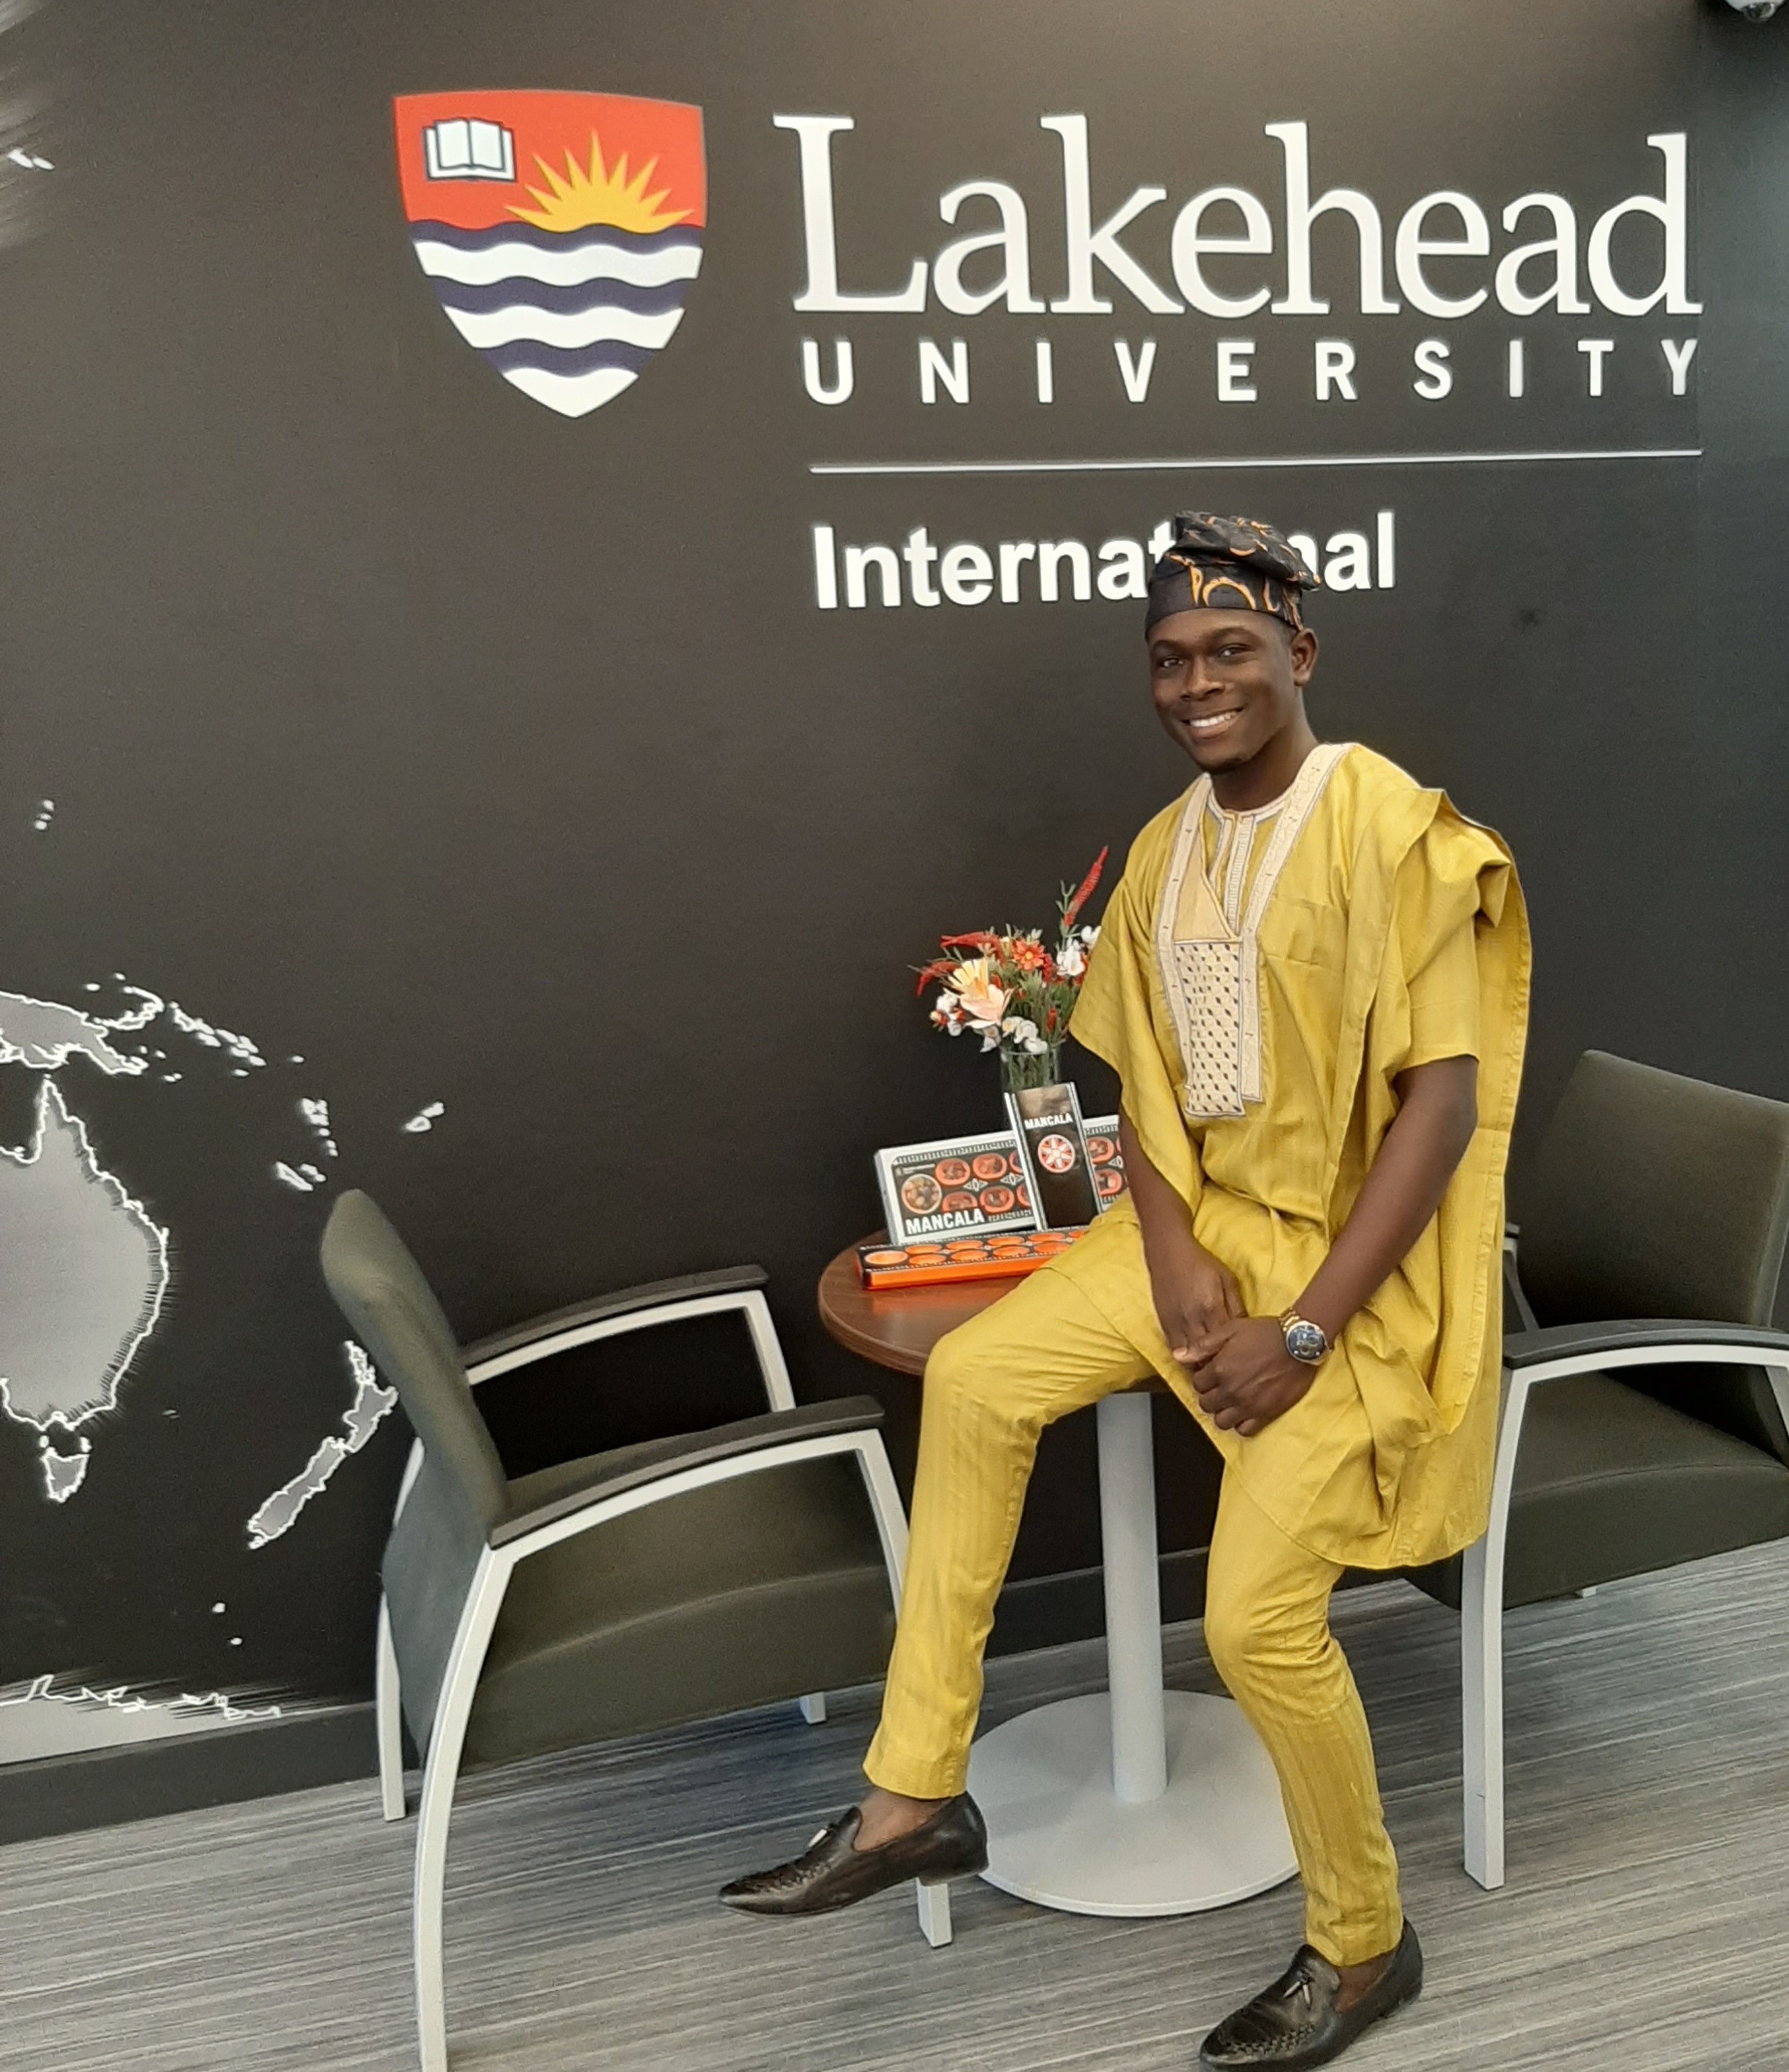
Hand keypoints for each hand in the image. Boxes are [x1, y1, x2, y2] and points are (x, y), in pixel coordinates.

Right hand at [1147, 1238, 1242, 1362]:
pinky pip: (1174, 1350)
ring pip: (1188, 1358)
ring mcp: (1176, 1324)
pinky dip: (1185, 1358)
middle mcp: (1193, 1319)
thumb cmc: (1202, 1263)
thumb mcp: (1227, 1280)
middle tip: (1228, 1371)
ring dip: (1200, 1366)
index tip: (1242, 1363)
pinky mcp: (1164, 1324)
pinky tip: (1194, 1359)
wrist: (1168, 1252)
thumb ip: (1237, 1307)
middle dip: (1217, 1366)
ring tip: (1211, 1368)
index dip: (1234, 1356)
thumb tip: (1246, 1330)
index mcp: (1212, 1308)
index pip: (1226, 1343)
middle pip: (1207, 1356)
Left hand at [1178, 1316, 1313, 1436]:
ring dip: (1223, 1412)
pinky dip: (1241, 1424)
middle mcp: (1231, 1390)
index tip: (1211, 1375)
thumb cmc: (1266, 1333)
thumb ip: (1202, 1346)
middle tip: (1220, 1388)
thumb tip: (1178, 1356)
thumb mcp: (1230, 1330)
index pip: (1197, 1385)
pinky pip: (1245, 1430)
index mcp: (1219, 1369)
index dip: (1203, 1379)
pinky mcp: (1266, 1413)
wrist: (1299, 1342)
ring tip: (1231, 1402)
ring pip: (1222, 1421)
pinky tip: (1245, 1412)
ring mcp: (1248, 1404)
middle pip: (1206, 1405)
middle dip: (1210, 1396)